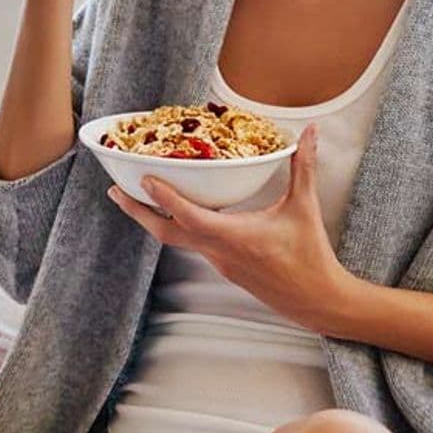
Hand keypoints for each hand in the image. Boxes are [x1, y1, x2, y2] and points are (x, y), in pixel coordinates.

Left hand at [106, 124, 351, 331]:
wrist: (317, 300)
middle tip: (115, 192)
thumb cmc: (311, 257)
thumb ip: (304, 167)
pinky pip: (192, 244)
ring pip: (176, 240)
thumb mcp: (305, 207)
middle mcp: (219, 252)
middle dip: (138, 212)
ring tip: (138, 197)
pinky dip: (177, 226)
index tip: (143, 179)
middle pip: (166, 233)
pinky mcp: (224, 267)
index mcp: (235, 236)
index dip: (165, 197)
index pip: (189, 216)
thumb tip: (309, 132)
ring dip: (154, 219)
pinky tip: (178, 212)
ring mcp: (219, 262)